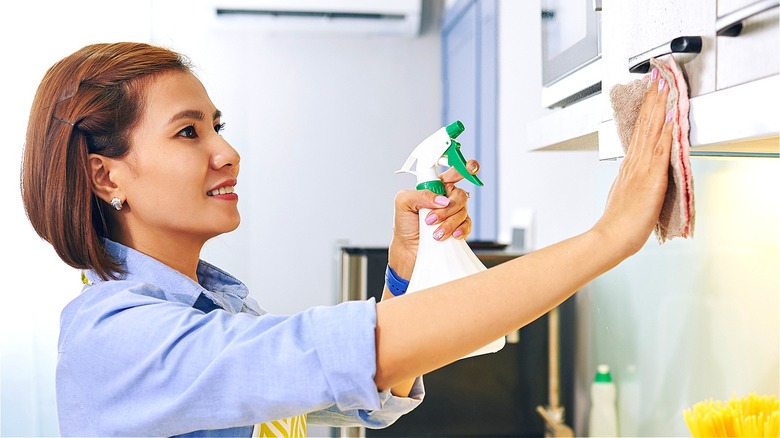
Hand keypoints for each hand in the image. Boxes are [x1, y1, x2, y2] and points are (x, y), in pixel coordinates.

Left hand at [388, 160, 479, 279]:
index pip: (452, 174)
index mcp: (434, 188)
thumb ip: (420, 194)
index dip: (464, 168)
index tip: (471, 168)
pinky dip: (460, 230)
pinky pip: (467, 225)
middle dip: (448, 208)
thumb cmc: (404, 225)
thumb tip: (442, 200)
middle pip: (460, 195)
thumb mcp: (403, 202)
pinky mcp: (458, 228)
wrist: (408, 250)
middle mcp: (446, 199)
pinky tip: (451, 236)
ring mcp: (454, 214)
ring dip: (448, 223)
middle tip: (431, 219)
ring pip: (463, 211)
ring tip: (434, 233)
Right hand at [595, 70, 672, 255]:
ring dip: (659, 107)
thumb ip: (633, 179)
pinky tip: (670, 117)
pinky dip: (665, 132)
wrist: (611, 236)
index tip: (652, 92)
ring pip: (652, 131)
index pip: (640, 131)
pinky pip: (661, 150)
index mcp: (630, 166)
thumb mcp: (626, 194)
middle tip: (657, 78)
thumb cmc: (619, 222)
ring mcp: (642, 168)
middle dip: (653, 100)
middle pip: (645, 125)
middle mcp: (635, 163)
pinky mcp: (652, 178)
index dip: (647, 110)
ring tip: (664, 87)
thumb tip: (637, 171)